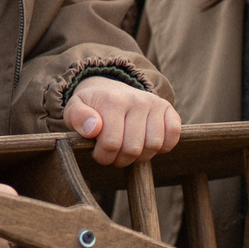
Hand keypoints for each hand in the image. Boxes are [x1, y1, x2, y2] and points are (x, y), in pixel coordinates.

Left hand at [64, 78, 181, 166]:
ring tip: (127, 149)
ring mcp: (154, 103)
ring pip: (153, 145)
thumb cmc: (91, 106)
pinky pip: (173, 134)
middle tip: (112, 154)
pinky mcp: (167, 108)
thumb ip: (77, 118)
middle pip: (133, 149)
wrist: (108, 88)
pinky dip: (163, 146)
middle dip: (120, 159)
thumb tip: (93, 129)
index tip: (98, 152)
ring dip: (139, 156)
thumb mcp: (74, 109)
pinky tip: (146, 143)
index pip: (111, 144)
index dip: (103, 156)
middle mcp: (137, 100)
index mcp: (113, 101)